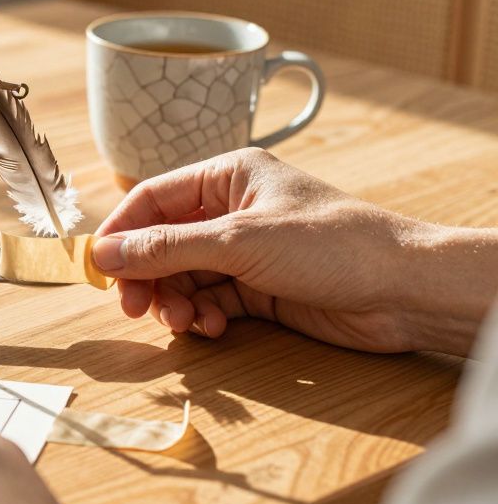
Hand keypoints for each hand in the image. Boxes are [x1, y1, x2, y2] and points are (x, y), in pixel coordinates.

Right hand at [93, 148, 497, 355]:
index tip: (99, 268)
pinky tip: (213, 327)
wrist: (404, 291)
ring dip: (176, 302)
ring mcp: (246, 251)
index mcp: (228, 176)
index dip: (122, 233)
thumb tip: (103, 254)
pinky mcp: (261, 288)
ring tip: (186, 323)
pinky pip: (211, 300)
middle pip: (164, 242)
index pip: (153, 198)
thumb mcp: (238, 242)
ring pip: (184, 276)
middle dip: (148, 276)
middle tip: (135, 308)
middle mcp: (233, 210)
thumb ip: (166, 249)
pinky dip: (204, 316)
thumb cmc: (332, 245)